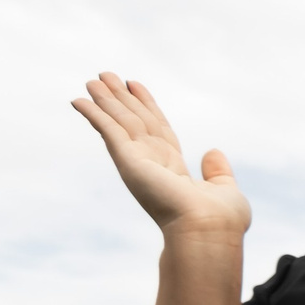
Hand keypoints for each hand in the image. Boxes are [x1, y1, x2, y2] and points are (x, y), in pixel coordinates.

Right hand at [71, 74, 251, 236]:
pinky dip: (94, 115)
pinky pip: (108, 130)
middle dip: (121, 98)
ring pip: (119, 122)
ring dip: (106, 100)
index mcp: (174, 167)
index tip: (134, 85)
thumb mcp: (224, 188)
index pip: (157, 129)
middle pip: (134, 121)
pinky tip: (80, 101)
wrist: (209, 229)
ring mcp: (138, 162)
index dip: (146, 105)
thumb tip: (213, 152)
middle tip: (105, 75)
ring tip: (94, 80)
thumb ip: (218, 171)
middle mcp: (153, 162)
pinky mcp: (128, 161)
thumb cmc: (221, 219)